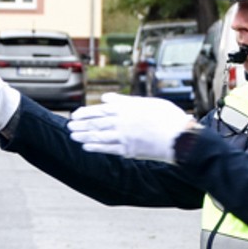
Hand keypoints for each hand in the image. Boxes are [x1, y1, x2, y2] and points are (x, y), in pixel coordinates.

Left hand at [67, 92, 196, 161]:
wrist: (178, 136)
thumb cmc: (166, 117)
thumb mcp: (146, 102)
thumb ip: (124, 101)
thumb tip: (107, 98)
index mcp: (126, 107)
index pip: (100, 109)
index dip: (85, 113)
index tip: (75, 114)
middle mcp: (121, 121)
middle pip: (95, 123)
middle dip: (80, 125)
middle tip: (69, 126)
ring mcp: (123, 136)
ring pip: (98, 136)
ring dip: (83, 136)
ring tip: (73, 136)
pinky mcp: (128, 150)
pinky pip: (107, 149)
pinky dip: (95, 147)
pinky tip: (86, 147)